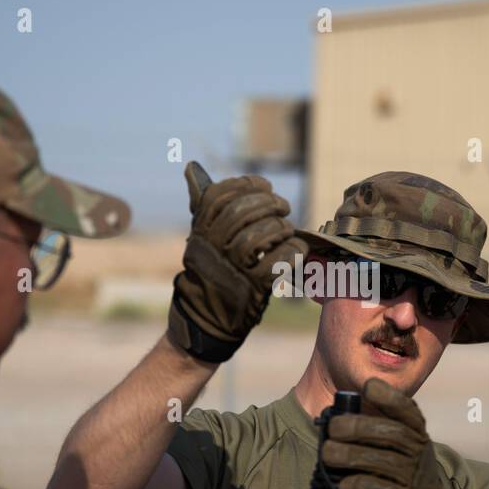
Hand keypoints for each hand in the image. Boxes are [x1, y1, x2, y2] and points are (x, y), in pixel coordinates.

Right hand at [167, 161, 304, 362]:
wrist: (205, 320)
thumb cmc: (209, 272)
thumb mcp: (202, 239)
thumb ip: (204, 206)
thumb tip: (192, 168)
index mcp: (200, 231)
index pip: (220, 196)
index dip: (246, 185)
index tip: (264, 186)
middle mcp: (212, 248)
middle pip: (241, 212)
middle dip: (268, 203)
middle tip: (282, 206)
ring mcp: (231, 268)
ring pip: (260, 235)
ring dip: (281, 227)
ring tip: (286, 229)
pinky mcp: (251, 288)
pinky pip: (277, 261)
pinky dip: (292, 251)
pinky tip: (295, 249)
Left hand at [323, 378, 461, 488]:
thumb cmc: (404, 476)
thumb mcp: (403, 449)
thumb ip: (379, 432)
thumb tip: (334, 417)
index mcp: (418, 435)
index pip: (408, 411)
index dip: (389, 396)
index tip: (367, 387)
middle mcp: (419, 454)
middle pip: (391, 433)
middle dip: (358, 427)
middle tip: (333, 428)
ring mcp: (414, 479)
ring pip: (381, 461)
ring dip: (350, 456)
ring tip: (328, 455)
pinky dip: (357, 485)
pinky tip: (343, 484)